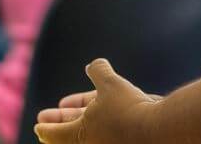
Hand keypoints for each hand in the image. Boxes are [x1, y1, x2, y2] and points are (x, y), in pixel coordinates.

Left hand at [34, 59, 160, 143]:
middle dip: (59, 121)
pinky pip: (110, 129)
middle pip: (71, 134)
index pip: (56, 135)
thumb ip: (99, 72)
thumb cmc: (129, 109)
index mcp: (81, 136)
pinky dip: (104, 116)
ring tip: (73, 108)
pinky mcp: (127, 141)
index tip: (39, 125)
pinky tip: (105, 101)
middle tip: (45, 118)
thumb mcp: (110, 84)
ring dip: (81, 117)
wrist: (161, 130)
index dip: (47, 128)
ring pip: (92, 130)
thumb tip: (92, 64)